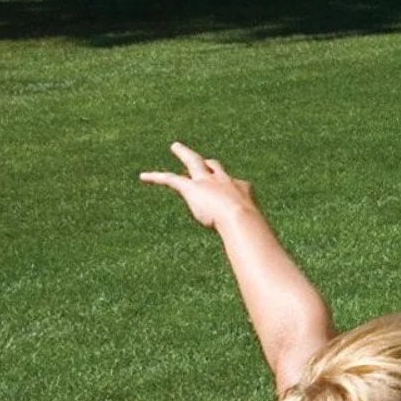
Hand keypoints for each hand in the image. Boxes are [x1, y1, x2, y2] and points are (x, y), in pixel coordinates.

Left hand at [139, 142, 261, 228]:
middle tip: (206, 161)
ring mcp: (207, 181)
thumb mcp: (253, 231)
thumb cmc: (251, 228)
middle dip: (210, 164)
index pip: (235, 185)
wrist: (241, 218)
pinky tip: (143, 177)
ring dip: (184, 154)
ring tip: (176, 147)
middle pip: (216, 167)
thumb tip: (257, 252)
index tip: (233, 193)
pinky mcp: (191, 187)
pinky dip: (156, 178)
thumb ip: (252, 237)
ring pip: (194, 162)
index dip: (232, 188)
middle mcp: (224, 181)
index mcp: (241, 190)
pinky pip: (171, 179)